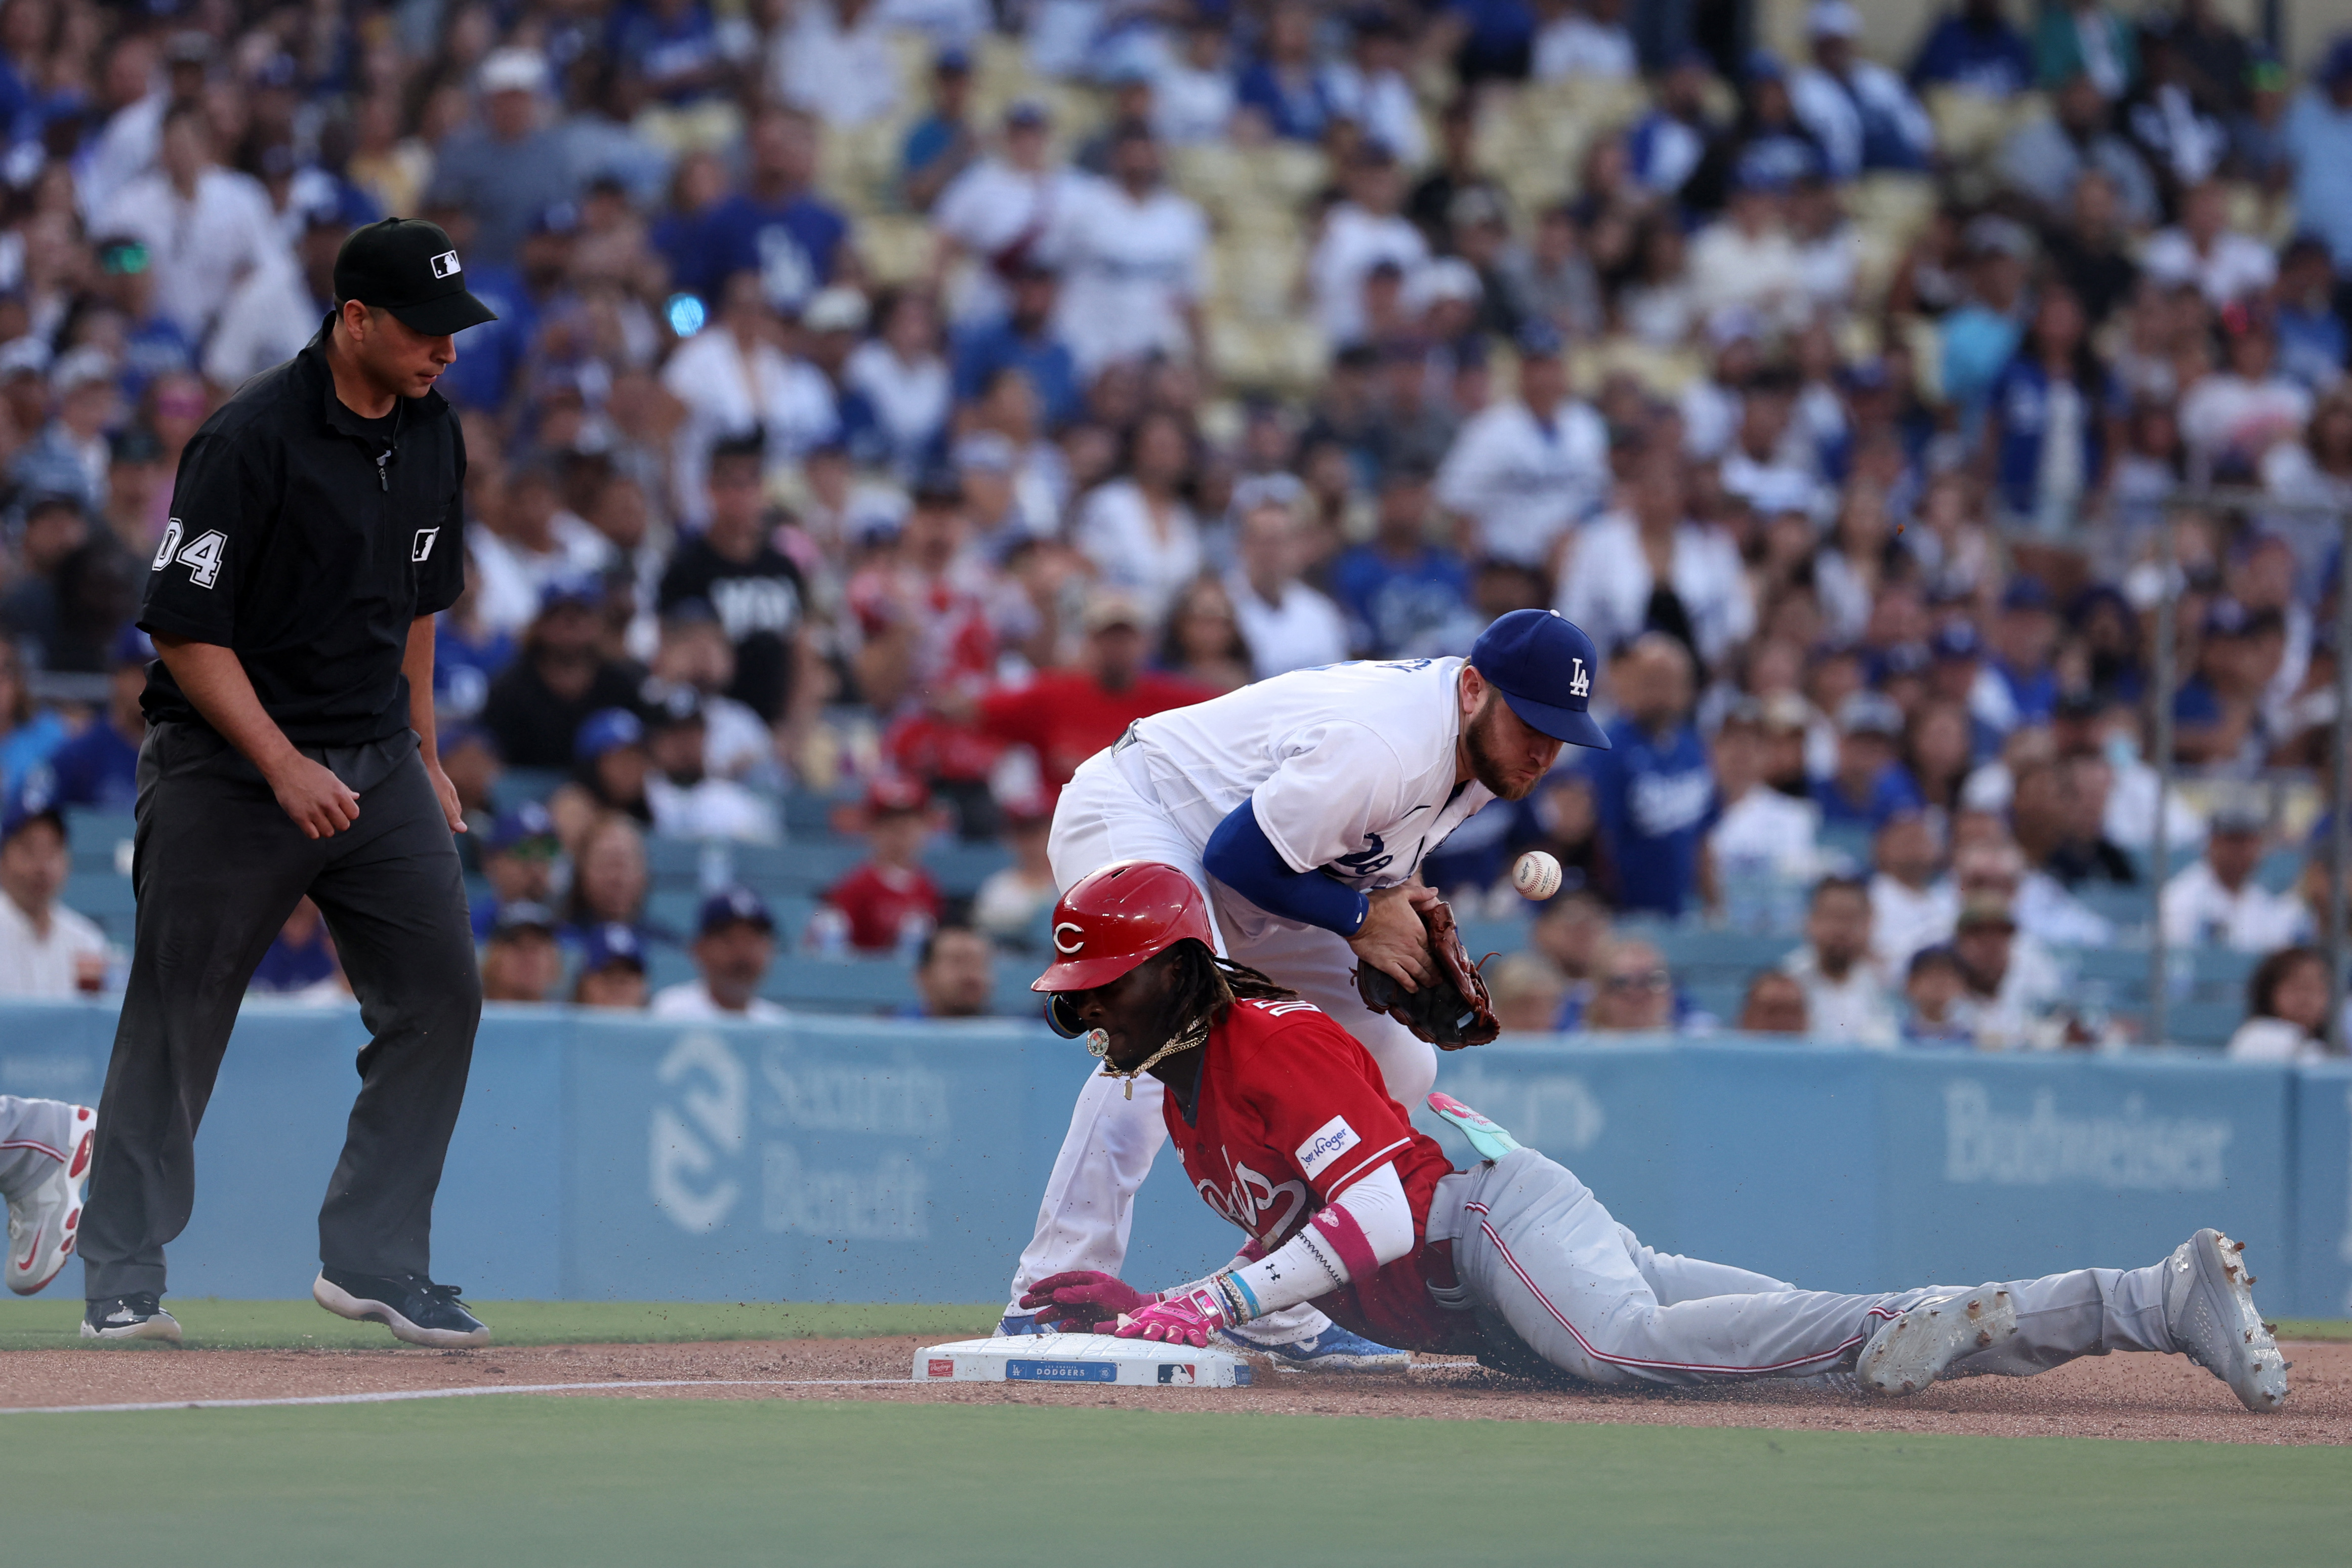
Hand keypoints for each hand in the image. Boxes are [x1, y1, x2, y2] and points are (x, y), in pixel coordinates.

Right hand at [267, 754, 359, 839]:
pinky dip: (313, 832)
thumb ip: (344, 789)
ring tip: (320, 822)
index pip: (354, 814)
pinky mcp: (300, 817)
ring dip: (325, 829)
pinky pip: (313, 835)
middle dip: (338, 823)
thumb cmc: (309, 770)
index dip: (348, 814)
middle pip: (344, 825)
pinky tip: (310, 824)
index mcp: (338, 792)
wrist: (285, 768)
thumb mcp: (330, 777)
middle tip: (330, 818)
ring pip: (329, 833)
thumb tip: (356, 797)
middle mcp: (328, 803)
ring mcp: (314, 811)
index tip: (341, 811)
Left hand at [424, 757, 465, 833]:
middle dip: (438, 831)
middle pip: (447, 823)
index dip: (445, 837)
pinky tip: (418, 817)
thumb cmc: (432, 781)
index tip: (433, 845)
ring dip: (432, 823)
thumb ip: (451, 815)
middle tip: (424, 840)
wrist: (424, 762)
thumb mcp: (442, 800)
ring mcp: (443, 800)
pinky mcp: (434, 797)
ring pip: (439, 817)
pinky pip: (432, 811)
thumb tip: (464, 830)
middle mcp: (451, 804)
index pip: (453, 828)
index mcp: (456, 807)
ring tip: (419, 829)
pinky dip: (428, 815)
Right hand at [1018, 1270, 1152, 1331]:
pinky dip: (1066, 1325)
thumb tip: (1057, 1294)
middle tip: (1022, 1303)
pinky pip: (1074, 1323)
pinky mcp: (1089, 1322)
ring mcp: (1085, 1308)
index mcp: (1087, 1280)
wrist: (1141, 1315)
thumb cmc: (1124, 1299)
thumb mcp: (1103, 1292)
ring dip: (1048, 1313)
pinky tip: (1059, 1328)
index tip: (1031, 1289)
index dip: (1046, 1284)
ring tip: (1035, 1318)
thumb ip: (1080, 1293)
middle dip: (1040, 1299)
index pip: (1063, 1280)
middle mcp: (1083, 1293)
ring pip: (1062, 1310)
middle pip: (1058, 1295)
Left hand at [1112, 1285, 1229, 1348]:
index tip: (1120, 1334)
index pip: (1135, 1324)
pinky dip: (1198, 1338)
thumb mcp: (1141, 1317)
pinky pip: (1196, 1334)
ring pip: (1175, 1331)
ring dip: (1174, 1335)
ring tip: (1172, 1339)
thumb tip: (1096, 1328)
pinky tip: (1199, 1343)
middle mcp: (1162, 1322)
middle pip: (1156, 1327)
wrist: (1190, 1305)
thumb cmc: (1160, 1316)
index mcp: (1148, 1319)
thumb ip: (1121, 1325)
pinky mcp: (1193, 1328)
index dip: (1128, 1329)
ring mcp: (1178, 1325)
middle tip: (1149, 1335)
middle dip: (1152, 1331)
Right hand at [1346, 884, 1439, 993]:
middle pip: (1428, 962)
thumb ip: (1420, 894)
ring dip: (1426, 980)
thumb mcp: (1402, 893)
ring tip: (1431, 985)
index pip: (1432, 946)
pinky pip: (1402, 978)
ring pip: (1418, 972)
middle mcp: (1412, 947)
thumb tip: (1435, 892)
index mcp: (1418, 931)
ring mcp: (1400, 957)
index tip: (1440, 959)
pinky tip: (1414, 989)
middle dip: (1435, 972)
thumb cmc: (1379, 904)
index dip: (1437, 954)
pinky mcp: (1387, 965)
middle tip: (1439, 979)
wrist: (1358, 917)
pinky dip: (1409, 985)